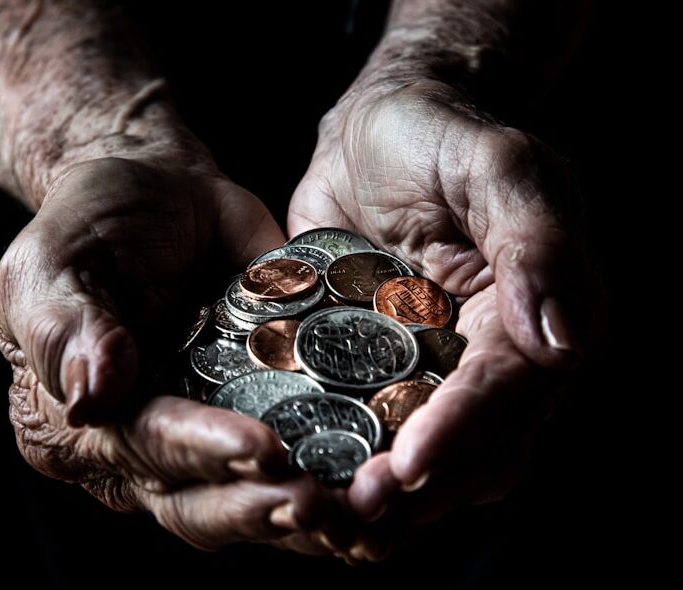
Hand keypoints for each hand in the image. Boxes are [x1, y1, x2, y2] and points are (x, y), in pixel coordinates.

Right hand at [0, 156, 343, 549]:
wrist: (157, 190)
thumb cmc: (92, 224)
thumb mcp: (52, 266)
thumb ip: (68, 333)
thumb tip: (90, 403)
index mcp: (85, 422)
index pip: (142, 449)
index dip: (200, 453)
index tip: (261, 450)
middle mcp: (145, 449)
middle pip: (199, 502)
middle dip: (261, 507)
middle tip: (322, 503)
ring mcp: (206, 439)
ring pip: (250, 500)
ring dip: (305, 517)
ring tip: (361, 510)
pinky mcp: (260, 416)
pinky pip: (294, 463)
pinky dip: (334, 482)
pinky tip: (378, 491)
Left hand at [288, 78, 601, 551]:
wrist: (379, 127)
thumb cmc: (444, 134)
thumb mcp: (500, 167)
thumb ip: (537, 245)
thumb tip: (562, 345)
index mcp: (533, 319)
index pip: (505, 392)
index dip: (462, 434)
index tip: (409, 468)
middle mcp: (487, 359)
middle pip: (471, 450)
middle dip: (419, 491)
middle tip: (356, 517)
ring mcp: (429, 370)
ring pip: (420, 456)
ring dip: (380, 501)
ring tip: (326, 523)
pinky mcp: (374, 369)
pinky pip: (364, 428)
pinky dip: (339, 462)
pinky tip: (301, 486)